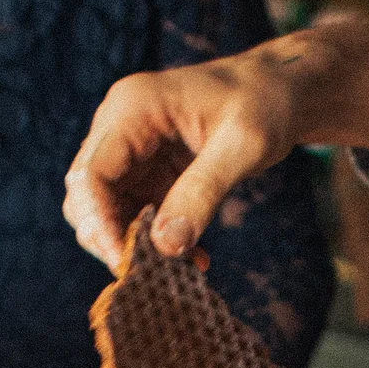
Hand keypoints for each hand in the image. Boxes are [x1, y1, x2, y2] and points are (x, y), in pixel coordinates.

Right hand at [63, 17, 368, 268]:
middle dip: (111, 238)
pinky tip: (194, 257)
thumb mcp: (242, 147)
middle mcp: (121, 126)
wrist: (281, 92)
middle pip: (87, 194)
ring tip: (182, 267)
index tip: (124, 264)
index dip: (100, 223)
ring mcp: (132, 149)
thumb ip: (203, 193)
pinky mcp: (149, 170)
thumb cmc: (265, 105)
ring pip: (107, 209)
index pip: (92, 174)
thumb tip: (166, 246)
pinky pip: (137, 213)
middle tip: (151, 276)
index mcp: (133, 108)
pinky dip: (156, 240)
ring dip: (135, 244)